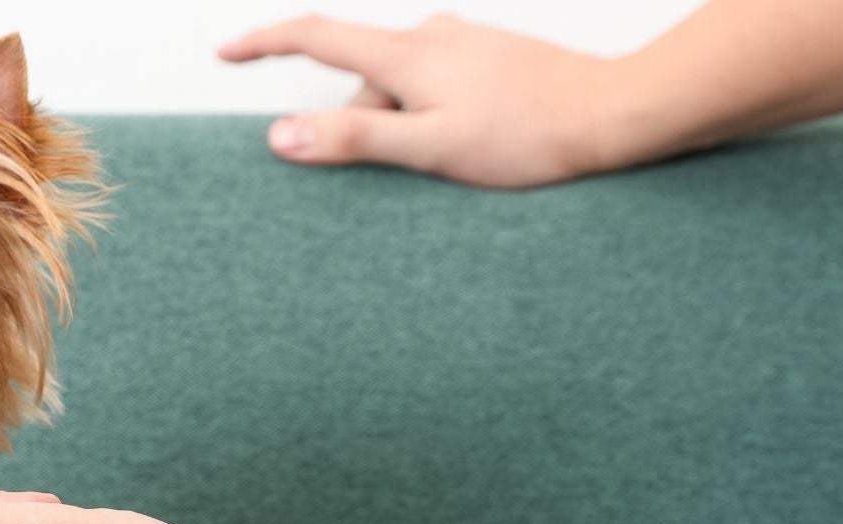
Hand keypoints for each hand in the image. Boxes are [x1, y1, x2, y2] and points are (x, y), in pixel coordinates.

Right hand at [219, 14, 622, 187]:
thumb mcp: (430, 148)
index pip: (314, 35)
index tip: (227, 53)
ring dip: (405, 124)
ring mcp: (462, 42)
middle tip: (409, 169)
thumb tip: (280, 135)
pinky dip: (432, 114)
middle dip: (363, 124)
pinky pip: (434, 85)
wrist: (615, 113)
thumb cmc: (529, 136)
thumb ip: (353, 139)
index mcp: (407, 54)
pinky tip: (474, 142)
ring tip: (457, 160)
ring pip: (401, 86)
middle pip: (362, 79)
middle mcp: (430, 35)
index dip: (263, 43)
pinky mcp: (487, 56)